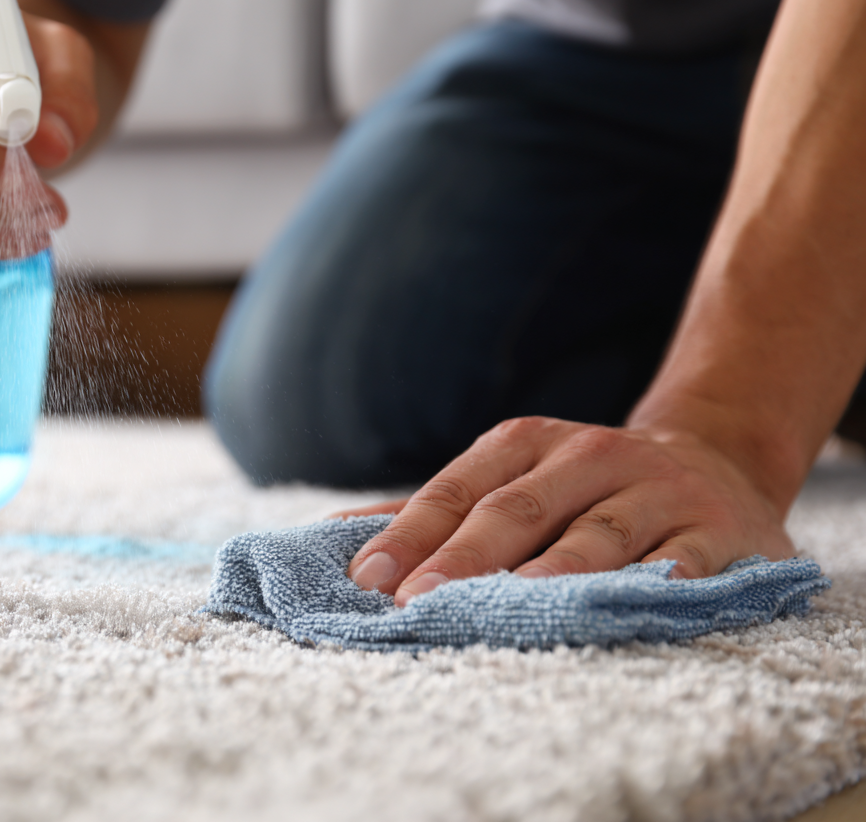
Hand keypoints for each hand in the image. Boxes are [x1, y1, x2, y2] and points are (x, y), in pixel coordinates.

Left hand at [342, 416, 795, 605]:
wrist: (716, 464)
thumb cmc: (581, 487)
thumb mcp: (510, 478)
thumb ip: (431, 510)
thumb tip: (331, 535)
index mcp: (525, 443)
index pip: (458, 489)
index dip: (411, 533)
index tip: (367, 578)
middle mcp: (587, 455)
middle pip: (517, 510)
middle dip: (463, 557)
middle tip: (416, 601)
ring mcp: (654, 489)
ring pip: (596, 533)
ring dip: (551, 570)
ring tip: (508, 605)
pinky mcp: (713, 529)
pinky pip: (681, 557)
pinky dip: (654, 579)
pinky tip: (627, 602)